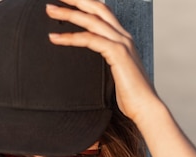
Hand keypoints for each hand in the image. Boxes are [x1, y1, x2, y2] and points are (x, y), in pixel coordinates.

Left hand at [46, 0, 160, 125]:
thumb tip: (88, 69)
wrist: (145, 107)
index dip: (86, 4)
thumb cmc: (130, 96)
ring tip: (50, 10)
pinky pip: (90, 39)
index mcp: (123, 39)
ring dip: (68, 13)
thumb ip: (104, 65)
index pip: (103, 12)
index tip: (68, 1)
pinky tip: (55, 38)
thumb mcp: (114, 76)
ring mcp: (121, 43)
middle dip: (76, 0)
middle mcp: (123, 36)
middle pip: (97, 8)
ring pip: (91, 20)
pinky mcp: (117, 53)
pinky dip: (71, 37)